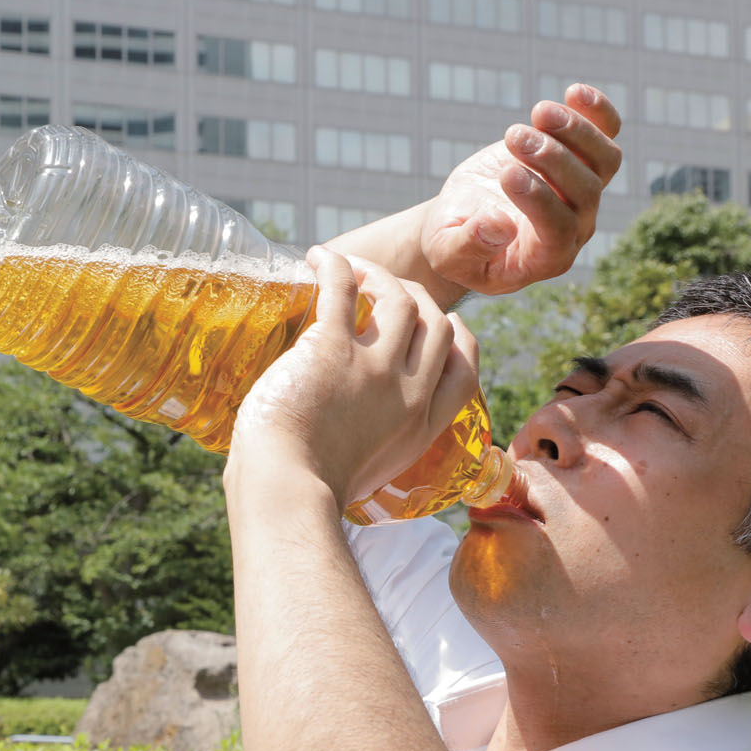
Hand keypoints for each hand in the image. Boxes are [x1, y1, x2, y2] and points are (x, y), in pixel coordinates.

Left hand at [229, 248, 480, 506]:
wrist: (286, 492)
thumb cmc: (307, 492)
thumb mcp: (366, 476)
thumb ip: (372, 447)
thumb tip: (348, 434)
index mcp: (420, 428)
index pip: (464, 371)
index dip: (459, 338)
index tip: (445, 323)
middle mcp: (407, 394)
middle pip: (435, 324)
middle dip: (417, 296)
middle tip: (385, 287)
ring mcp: (373, 369)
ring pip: (400, 299)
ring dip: (378, 274)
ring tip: (354, 268)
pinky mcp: (332, 349)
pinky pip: (343, 288)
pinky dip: (335, 265)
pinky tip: (319, 258)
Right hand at [420, 84, 622, 297]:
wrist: (464, 219)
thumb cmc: (454, 241)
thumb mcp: (447, 252)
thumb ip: (468, 246)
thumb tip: (498, 226)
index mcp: (544, 258)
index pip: (559, 229)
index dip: (539, 200)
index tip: (506, 173)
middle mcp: (575, 227)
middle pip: (585, 191)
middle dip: (552, 160)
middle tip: (514, 137)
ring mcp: (583, 193)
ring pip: (604, 160)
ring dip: (577, 132)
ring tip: (539, 112)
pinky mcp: (580, 160)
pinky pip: (606, 134)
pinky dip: (597, 113)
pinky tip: (573, 93)